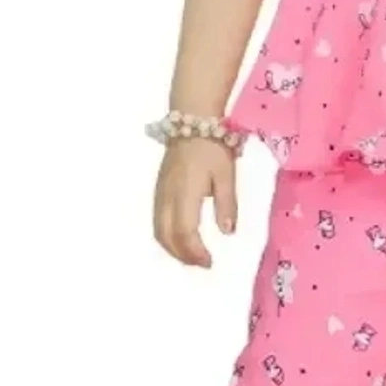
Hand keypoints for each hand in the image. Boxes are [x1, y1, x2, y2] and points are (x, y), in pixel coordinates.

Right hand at [152, 137, 237, 267]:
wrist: (191, 121)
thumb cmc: (213, 146)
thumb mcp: (226, 174)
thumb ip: (227, 203)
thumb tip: (227, 231)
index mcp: (185, 193)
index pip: (185, 232)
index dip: (195, 252)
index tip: (209, 262)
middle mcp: (168, 196)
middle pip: (167, 236)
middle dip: (182, 255)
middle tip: (202, 264)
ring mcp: (160, 193)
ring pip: (158, 230)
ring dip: (173, 248)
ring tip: (192, 256)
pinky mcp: (159, 189)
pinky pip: (157, 220)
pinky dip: (166, 236)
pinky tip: (180, 238)